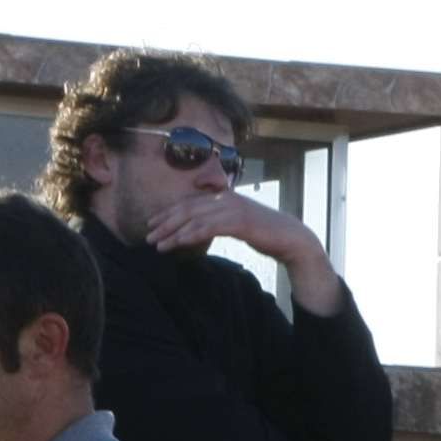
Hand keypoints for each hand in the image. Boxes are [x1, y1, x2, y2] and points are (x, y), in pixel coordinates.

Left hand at [144, 187, 325, 273]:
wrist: (291, 239)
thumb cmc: (265, 233)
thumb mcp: (238, 223)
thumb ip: (220, 221)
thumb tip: (200, 228)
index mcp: (223, 196)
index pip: (189, 202)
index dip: (168, 212)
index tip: (152, 224)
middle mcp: (225, 198)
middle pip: (187, 208)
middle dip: (165, 222)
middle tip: (148, 235)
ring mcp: (232, 208)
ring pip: (194, 218)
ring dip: (172, 232)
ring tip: (158, 244)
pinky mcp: (239, 221)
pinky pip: (207, 228)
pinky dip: (190, 235)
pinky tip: (178, 243)